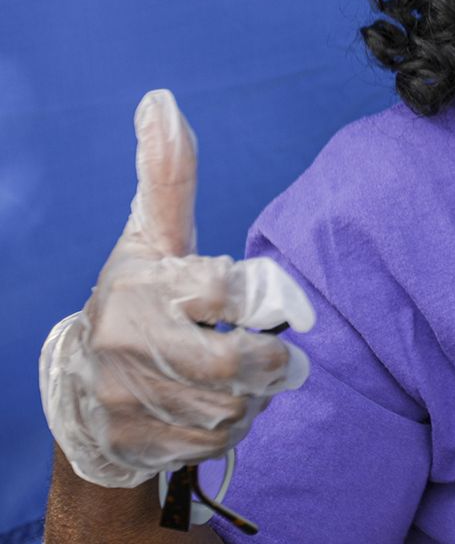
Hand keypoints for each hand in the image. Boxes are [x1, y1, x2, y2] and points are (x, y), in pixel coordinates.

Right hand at [39, 90, 315, 487]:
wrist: (82, 382)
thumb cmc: (140, 295)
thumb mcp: (154, 234)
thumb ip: (169, 175)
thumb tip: (162, 99)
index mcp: (141, 284)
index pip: (224, 288)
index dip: (257, 295)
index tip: (258, 299)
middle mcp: (126, 341)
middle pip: (228, 362)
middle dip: (269, 362)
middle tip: (283, 358)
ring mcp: (126, 396)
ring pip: (226, 407)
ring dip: (253, 398)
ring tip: (247, 381)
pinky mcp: (134, 440)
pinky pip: (210, 443)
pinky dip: (230, 430)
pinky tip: (221, 408)